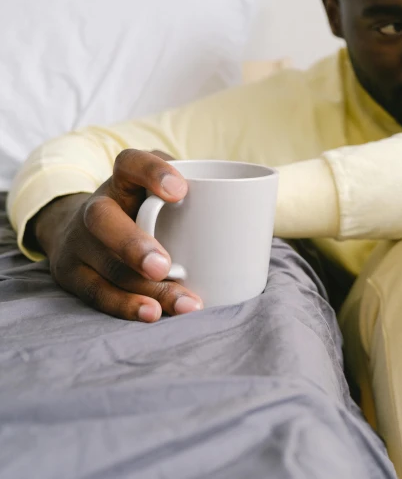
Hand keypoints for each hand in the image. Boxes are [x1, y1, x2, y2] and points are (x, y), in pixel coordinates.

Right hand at [33, 149, 202, 321]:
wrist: (82, 234)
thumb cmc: (141, 210)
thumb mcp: (159, 191)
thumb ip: (196, 192)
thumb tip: (252, 206)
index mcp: (121, 181)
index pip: (129, 164)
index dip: (152, 173)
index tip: (181, 191)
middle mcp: (95, 208)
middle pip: (103, 219)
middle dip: (134, 244)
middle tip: (167, 266)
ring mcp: (80, 243)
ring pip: (107, 266)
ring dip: (146, 289)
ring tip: (184, 304)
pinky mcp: (73, 274)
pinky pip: (96, 292)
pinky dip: (125, 306)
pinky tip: (153, 314)